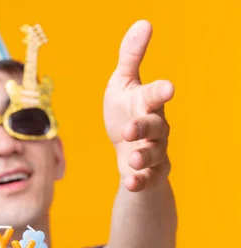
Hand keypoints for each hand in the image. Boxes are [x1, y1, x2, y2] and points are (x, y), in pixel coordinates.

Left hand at [103, 20, 174, 191]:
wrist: (126, 149)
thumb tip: (144, 22)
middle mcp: (155, 126)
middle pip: (155, 126)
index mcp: (147, 103)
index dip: (161, 91)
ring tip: (131, 158)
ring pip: (154, 153)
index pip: (155, 94)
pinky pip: (148, 177)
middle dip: (143, 127)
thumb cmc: (126, 110)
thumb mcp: (122, 83)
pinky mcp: (149, 171)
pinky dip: (140, 180)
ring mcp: (154, 150)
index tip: (167, 87)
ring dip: (143, 156)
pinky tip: (130, 182)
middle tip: (128, 130)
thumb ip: (131, 56)